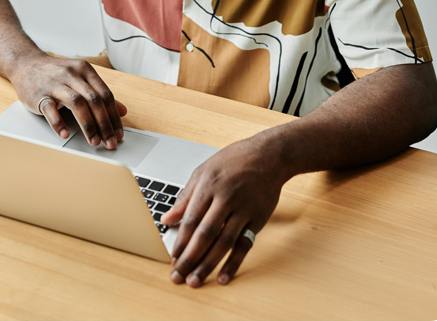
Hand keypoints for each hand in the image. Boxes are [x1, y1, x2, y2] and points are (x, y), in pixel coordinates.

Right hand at [10, 52, 126, 148]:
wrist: (26, 64)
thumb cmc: (56, 74)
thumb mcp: (80, 78)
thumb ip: (100, 93)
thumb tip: (122, 110)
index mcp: (85, 70)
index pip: (105, 94)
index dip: (114, 116)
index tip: (118, 134)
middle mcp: (72, 75)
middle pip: (94, 100)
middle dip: (104, 124)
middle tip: (109, 142)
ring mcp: (55, 83)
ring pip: (76, 103)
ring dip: (88, 125)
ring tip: (94, 141)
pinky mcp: (39, 94)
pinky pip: (50, 109)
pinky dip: (58, 122)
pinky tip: (65, 134)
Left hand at [160, 134, 286, 286]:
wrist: (269, 155)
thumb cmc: (234, 160)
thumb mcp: (204, 170)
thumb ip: (185, 197)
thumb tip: (166, 219)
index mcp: (209, 184)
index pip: (191, 219)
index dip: (181, 241)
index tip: (172, 258)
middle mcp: (226, 197)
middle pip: (205, 234)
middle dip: (189, 258)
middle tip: (178, 276)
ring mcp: (244, 209)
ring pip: (223, 242)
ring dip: (208, 264)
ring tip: (195, 281)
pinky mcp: (258, 219)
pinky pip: (244, 245)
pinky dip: (234, 263)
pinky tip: (223, 277)